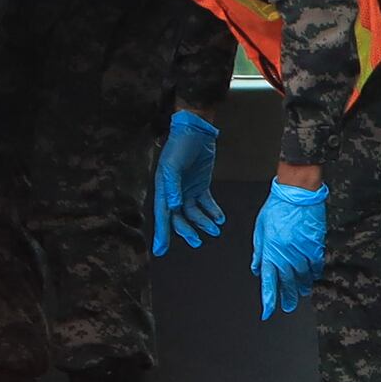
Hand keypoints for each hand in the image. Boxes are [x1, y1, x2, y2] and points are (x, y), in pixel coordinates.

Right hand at [150, 111, 227, 253]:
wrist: (196, 131)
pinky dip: (212, 211)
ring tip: (214, 230)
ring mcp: (187, 190)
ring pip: (194, 213)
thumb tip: (172, 207)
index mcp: (163, 189)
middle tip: (197, 241)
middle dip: (187, 230)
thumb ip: (172, 187)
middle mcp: (174, 192)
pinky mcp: (200, 185)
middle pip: (178, 218)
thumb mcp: (173, 165)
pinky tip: (219, 218)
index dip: (162, 233)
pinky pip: (206, 203)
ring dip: (203, 222)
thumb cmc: (180, 145)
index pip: (162, 215)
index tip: (161, 250)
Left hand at [252, 179, 329, 319]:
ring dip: (301, 287)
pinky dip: (313, 273)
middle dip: (287, 297)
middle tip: (288, 306)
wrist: (297, 193)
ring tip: (301, 294)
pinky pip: (315, 265)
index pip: (269, 282)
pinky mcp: (315, 246)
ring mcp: (302, 252)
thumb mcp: (260, 228)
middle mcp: (286, 255)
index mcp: (270, 252)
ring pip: (302, 277)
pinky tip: (312, 278)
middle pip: (287, 283)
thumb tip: (257, 268)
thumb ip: (259, 251)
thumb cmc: (277, 207)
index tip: (268, 311)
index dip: (269, 299)